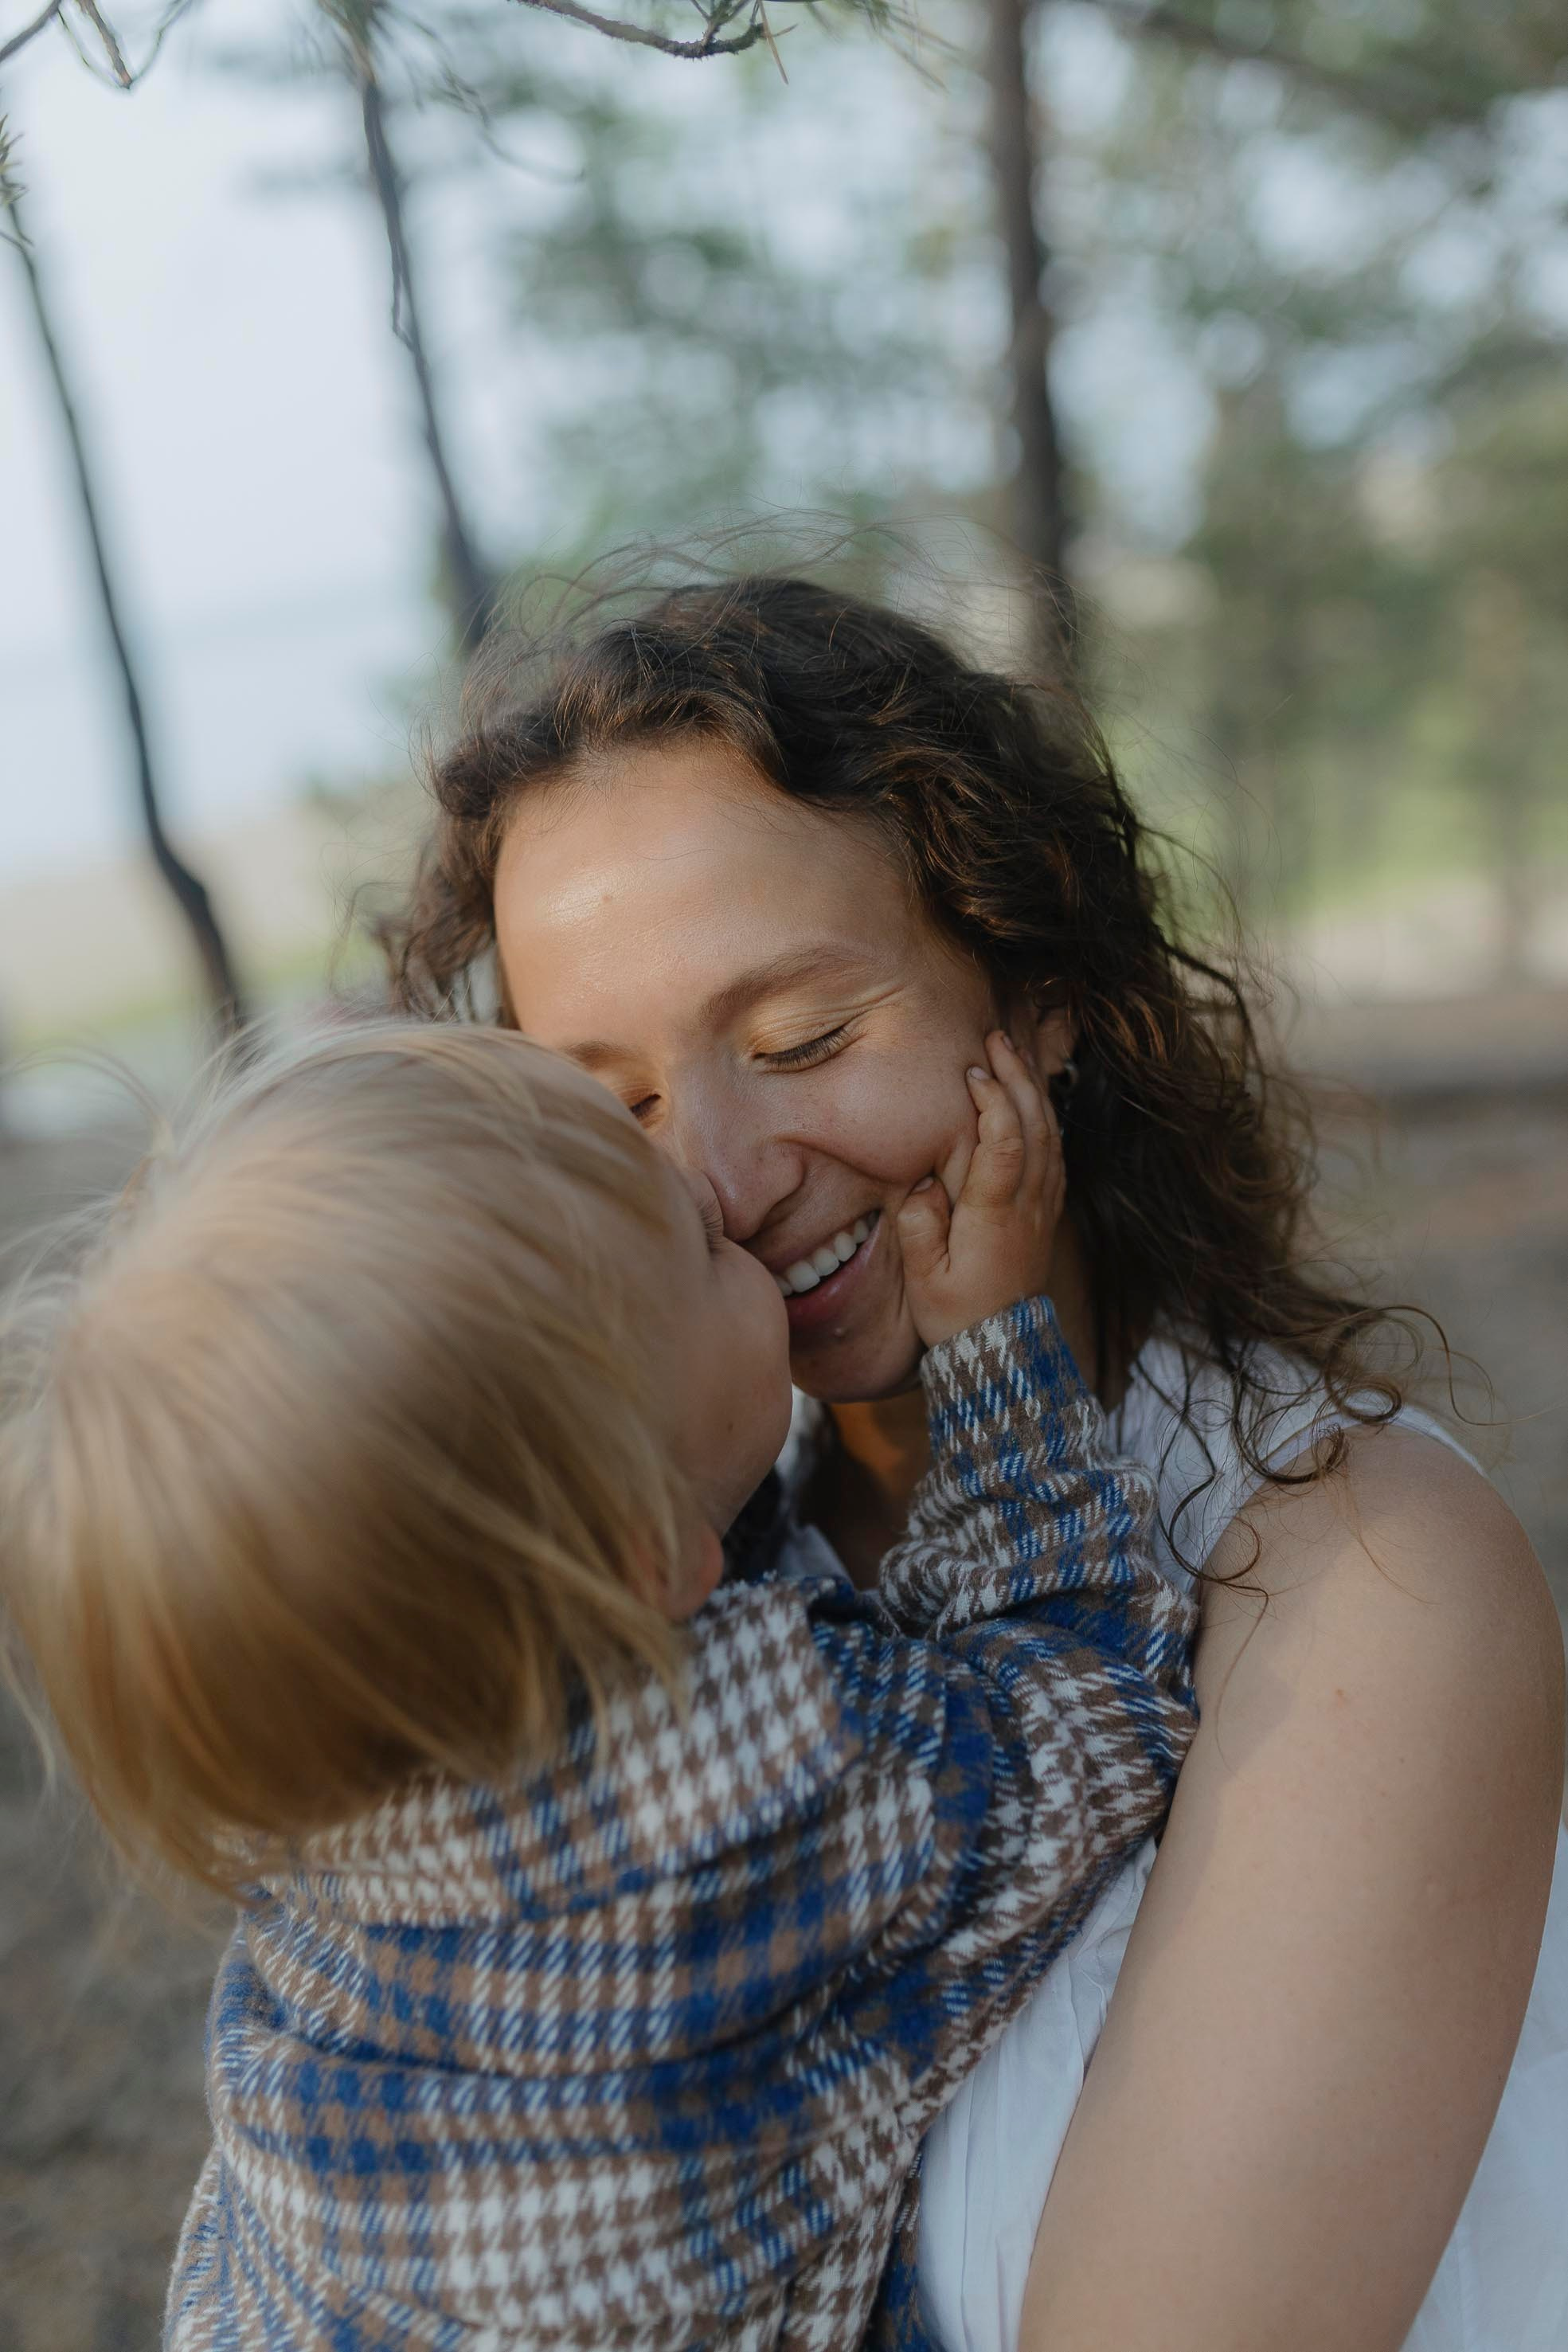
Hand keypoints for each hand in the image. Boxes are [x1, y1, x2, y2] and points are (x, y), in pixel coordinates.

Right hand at [897, 1031, 1066, 1349]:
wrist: (1002, 1350)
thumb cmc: (955, 1313)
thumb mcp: (923, 1277)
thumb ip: (921, 1224)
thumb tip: (925, 1181)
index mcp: (995, 1215)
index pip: (1004, 1143)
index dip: (993, 1101)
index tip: (972, 1072)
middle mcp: (1028, 1205)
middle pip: (1034, 1126)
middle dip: (1018, 1076)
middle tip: (997, 1037)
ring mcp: (1044, 1207)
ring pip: (1051, 1135)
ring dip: (1034, 1090)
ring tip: (1015, 1054)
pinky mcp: (1048, 1213)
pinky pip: (1056, 1154)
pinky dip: (1046, 1117)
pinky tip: (1033, 1099)